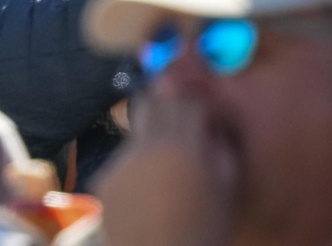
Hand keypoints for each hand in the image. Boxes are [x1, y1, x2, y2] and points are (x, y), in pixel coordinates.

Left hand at [96, 92, 239, 245]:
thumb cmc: (205, 232)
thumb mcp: (228, 193)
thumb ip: (222, 151)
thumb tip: (212, 128)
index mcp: (184, 145)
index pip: (185, 99)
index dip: (194, 102)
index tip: (201, 111)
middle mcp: (148, 144)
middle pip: (151, 102)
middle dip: (166, 106)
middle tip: (178, 121)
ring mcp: (121, 160)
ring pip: (136, 132)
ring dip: (151, 140)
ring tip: (164, 168)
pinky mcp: (104, 178)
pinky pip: (122, 161)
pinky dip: (135, 167)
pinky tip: (145, 190)